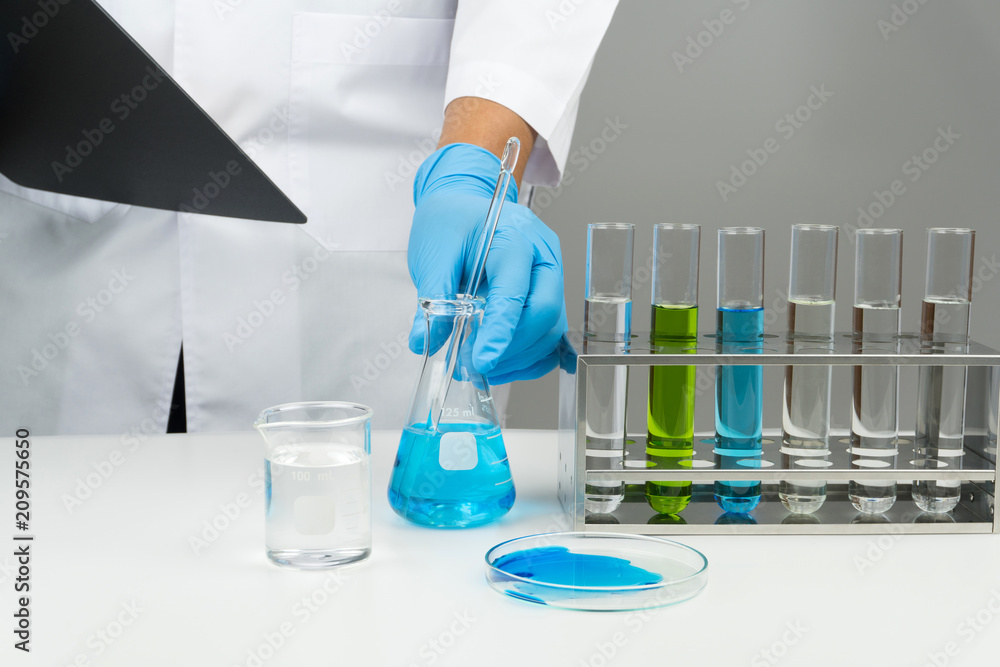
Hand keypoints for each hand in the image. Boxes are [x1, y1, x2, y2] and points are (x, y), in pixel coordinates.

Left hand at [407, 143, 567, 383]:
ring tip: (481, 365)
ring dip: (519, 356)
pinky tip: (502, 361)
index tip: (481, 360)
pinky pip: (550, 335)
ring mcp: (550, 276)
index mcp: (515, 238)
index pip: (515, 292)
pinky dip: (529, 356)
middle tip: (475, 364)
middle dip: (511, 347)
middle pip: (544, 312)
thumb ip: (434, 297)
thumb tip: (425, 340)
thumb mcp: (434, 253)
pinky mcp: (548, 295)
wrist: (462, 204)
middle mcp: (543, 256)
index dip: (500, 332)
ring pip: (551, 329)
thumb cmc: (451, 222)